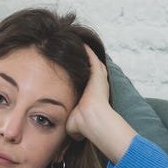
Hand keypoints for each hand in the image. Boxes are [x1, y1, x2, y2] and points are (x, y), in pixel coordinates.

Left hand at [65, 46, 136, 163]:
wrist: (92, 120)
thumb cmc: (83, 125)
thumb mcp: (73, 122)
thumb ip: (70, 121)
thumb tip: (69, 128)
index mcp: (92, 96)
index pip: (85, 83)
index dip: (80, 77)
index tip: (72, 72)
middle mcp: (96, 85)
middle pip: (91, 69)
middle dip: (83, 61)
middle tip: (75, 51)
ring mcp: (98, 78)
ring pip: (92, 60)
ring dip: (84, 53)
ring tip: (76, 42)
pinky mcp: (97, 72)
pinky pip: (91, 56)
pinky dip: (86, 48)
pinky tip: (79, 40)